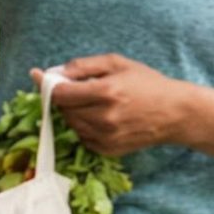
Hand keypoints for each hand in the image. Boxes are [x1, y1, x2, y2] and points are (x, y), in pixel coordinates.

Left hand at [39, 56, 187, 157]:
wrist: (175, 113)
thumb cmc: (148, 83)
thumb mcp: (118, 64)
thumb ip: (84, 65)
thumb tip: (55, 72)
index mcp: (106, 92)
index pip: (61, 93)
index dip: (47, 84)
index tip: (38, 76)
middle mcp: (103, 117)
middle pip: (64, 109)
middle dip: (64, 97)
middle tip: (76, 89)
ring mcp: (106, 137)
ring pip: (71, 124)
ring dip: (74, 112)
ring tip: (92, 102)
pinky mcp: (108, 150)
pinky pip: (83, 137)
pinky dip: (84, 126)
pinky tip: (100, 117)